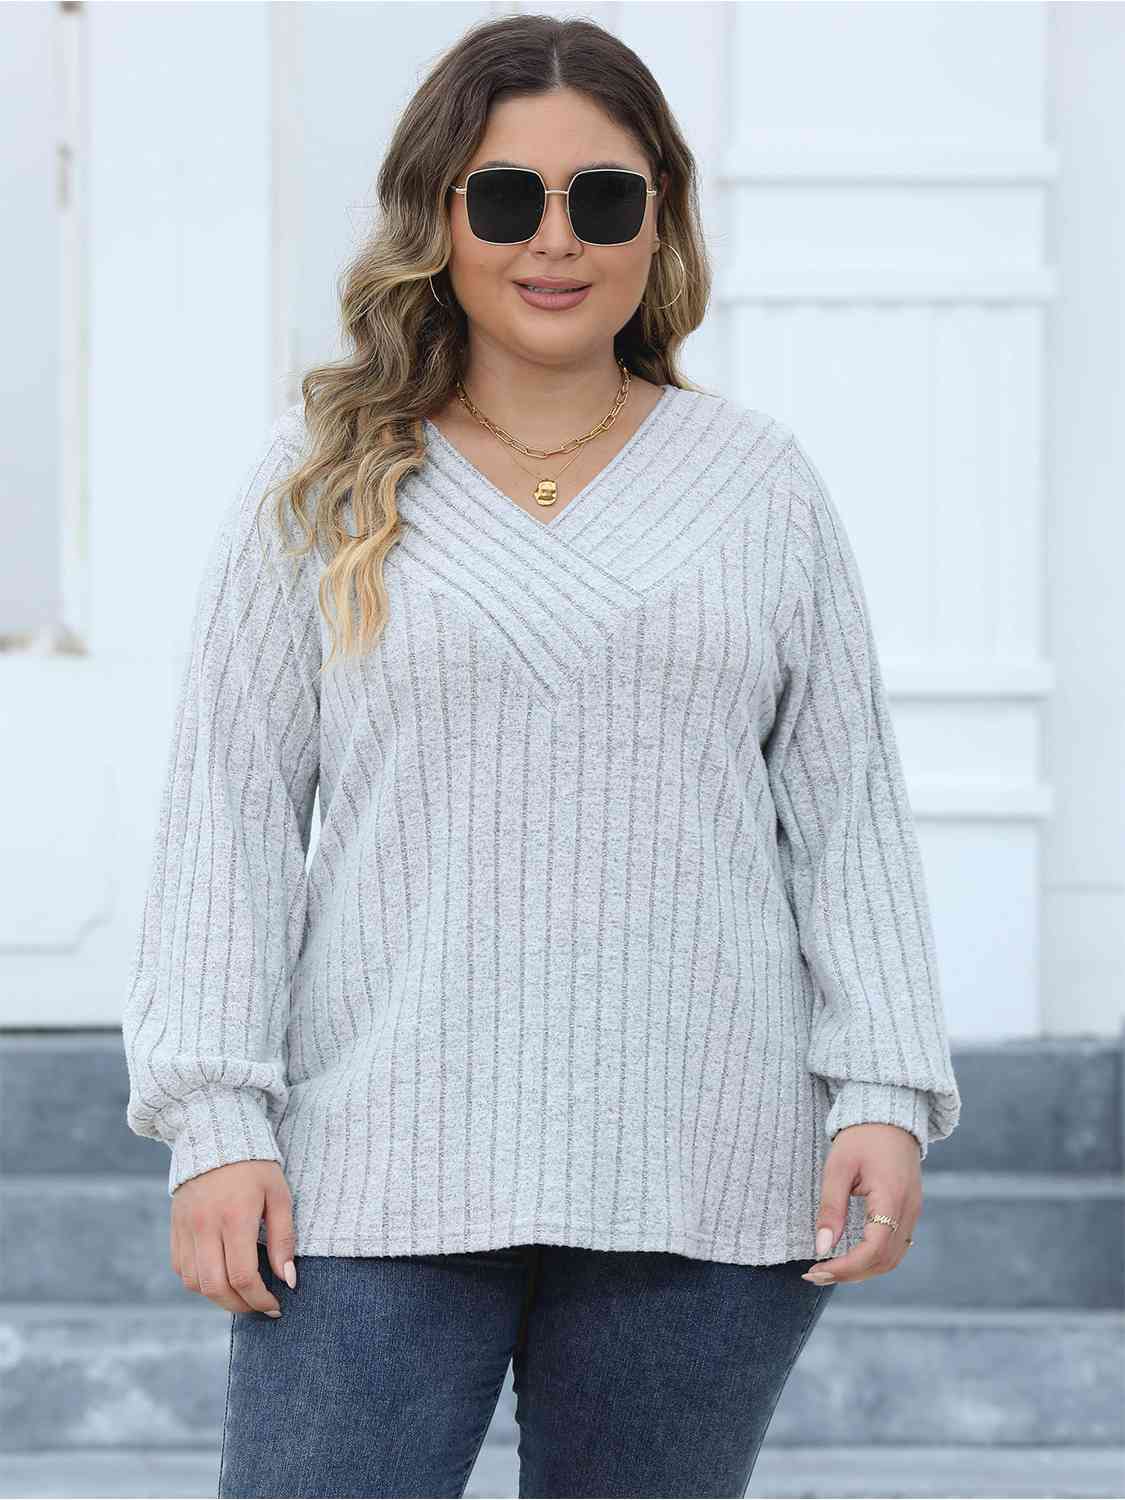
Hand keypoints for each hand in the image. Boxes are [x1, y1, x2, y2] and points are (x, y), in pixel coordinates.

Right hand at [170, 1159, 297, 1315]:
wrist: (215, 1136)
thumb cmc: (255, 1167)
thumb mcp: (278, 1196)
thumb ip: (283, 1238)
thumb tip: (288, 1279)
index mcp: (235, 1216)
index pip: (243, 1276)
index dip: (260, 1299)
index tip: (276, 1306)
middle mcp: (205, 1225)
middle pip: (215, 1287)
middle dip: (240, 1306)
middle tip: (259, 1306)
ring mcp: (185, 1227)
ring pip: (194, 1283)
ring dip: (218, 1297)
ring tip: (241, 1294)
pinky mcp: (175, 1227)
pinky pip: (181, 1268)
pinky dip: (199, 1282)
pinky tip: (220, 1277)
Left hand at [801, 1122, 921, 1285]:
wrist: (890, 1115)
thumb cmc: (861, 1137)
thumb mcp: (838, 1167)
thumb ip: (831, 1208)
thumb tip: (821, 1247)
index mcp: (892, 1199)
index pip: (873, 1250)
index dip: (845, 1267)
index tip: (816, 1269)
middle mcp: (909, 1211)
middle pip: (884, 1261)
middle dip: (850, 1274)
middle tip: (815, 1275)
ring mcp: (913, 1212)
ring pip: (892, 1258)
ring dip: (862, 1271)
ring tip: (829, 1270)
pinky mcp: (909, 1211)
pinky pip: (896, 1246)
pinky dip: (873, 1259)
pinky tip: (850, 1256)